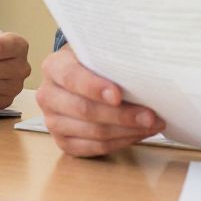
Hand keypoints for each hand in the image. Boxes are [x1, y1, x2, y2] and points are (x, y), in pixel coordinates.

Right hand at [33, 45, 164, 156]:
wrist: (80, 76)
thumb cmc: (93, 63)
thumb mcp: (98, 52)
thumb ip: (111, 58)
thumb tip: (142, 69)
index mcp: (53, 67)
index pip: (72, 77)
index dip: (95, 87)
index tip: (118, 95)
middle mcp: (48, 95)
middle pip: (85, 110)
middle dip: (122, 115)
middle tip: (150, 116)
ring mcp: (53, 121)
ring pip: (94, 132)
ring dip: (128, 131)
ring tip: (152, 124)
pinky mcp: (64, 142)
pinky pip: (96, 148)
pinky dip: (121, 142)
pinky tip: (138, 133)